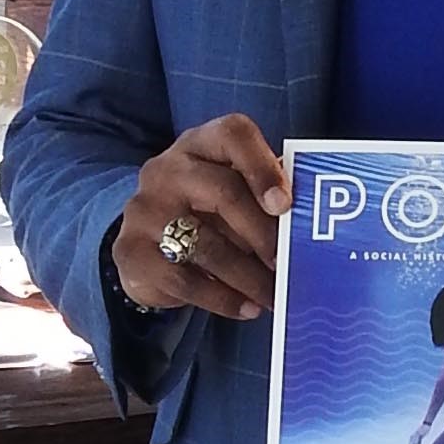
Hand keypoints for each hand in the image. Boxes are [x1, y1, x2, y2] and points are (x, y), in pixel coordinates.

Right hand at [111, 113, 289, 319]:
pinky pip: (184, 281)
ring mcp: (144, 209)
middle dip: (263, 232)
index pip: (232, 135)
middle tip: (288, 263)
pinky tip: (247, 308)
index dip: (263, 167)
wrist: (146, 243)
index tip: (286, 204)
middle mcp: (166, 169)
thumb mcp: (234, 192)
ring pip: (206, 244)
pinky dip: (223, 299)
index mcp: (200, 144)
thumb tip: (312, 223)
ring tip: (275, 295)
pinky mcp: (131, 252)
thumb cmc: (208, 211)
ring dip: (249, 276)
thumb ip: (267, 196)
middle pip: (223, 191)